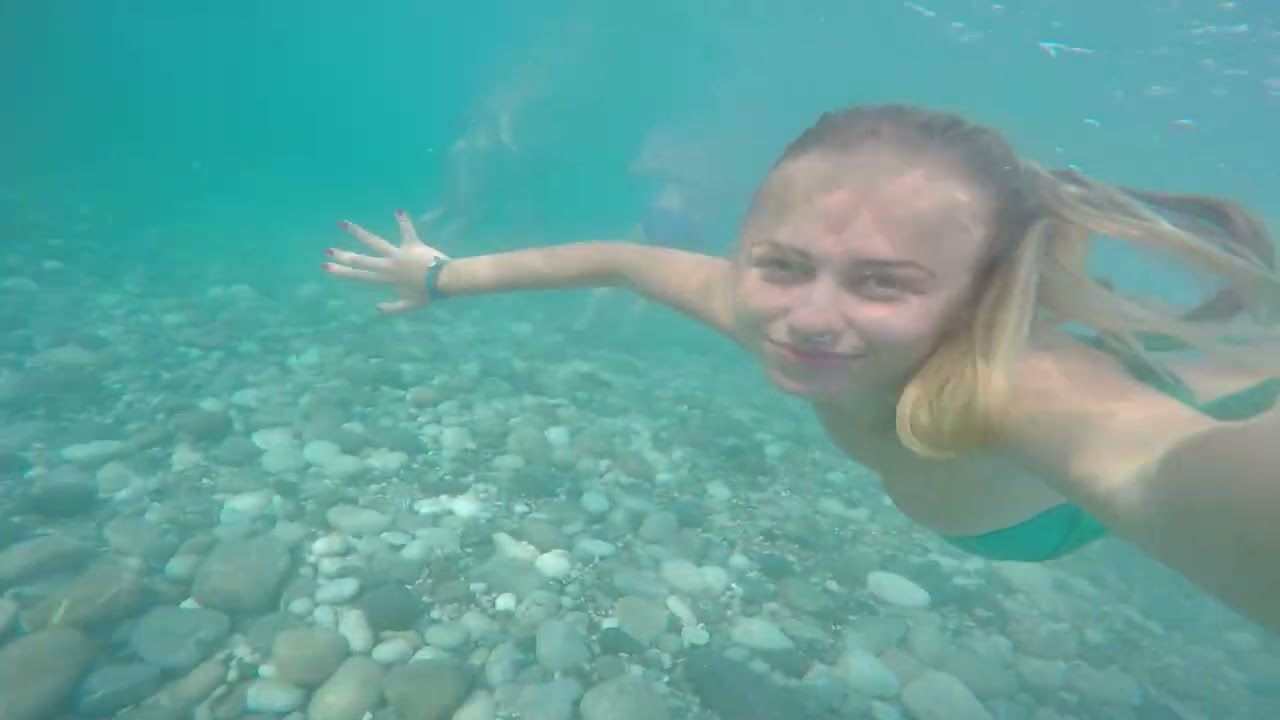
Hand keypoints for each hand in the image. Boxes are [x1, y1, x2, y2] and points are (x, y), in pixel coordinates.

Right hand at [323, 210, 449, 314]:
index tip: (326, 266)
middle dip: (343, 254)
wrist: (443, 281)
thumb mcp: (409, 305)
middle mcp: (387, 264)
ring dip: (358, 232)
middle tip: (327, 250)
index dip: (341, 271)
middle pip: (360, 259)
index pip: (359, 275)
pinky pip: (407, 230)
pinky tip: (398, 210)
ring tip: (343, 223)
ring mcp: (397, 253)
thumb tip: (376, 308)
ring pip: (374, 241)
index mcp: (386, 278)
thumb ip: (393, 308)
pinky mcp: (411, 244)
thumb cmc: (428, 294)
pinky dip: (403, 220)